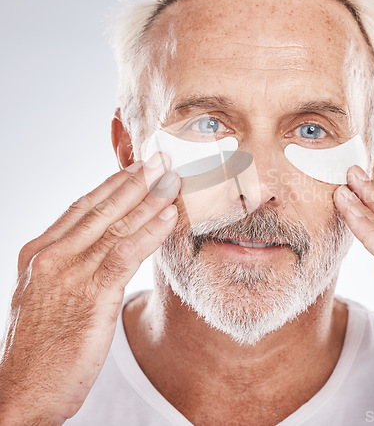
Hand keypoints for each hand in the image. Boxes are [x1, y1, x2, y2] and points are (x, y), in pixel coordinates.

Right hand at [0, 153, 179, 424]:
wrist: (22, 394)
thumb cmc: (41, 345)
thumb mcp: (46, 294)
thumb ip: (70, 264)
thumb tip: (100, 243)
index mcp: (40, 252)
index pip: (82, 207)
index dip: (112, 184)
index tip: (135, 167)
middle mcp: (52, 256)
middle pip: (101, 208)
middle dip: (135, 182)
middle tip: (161, 159)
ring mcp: (69, 274)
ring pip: (116, 225)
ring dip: (148, 199)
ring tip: (172, 179)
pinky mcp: (90, 295)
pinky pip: (125, 254)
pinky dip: (149, 232)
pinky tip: (169, 216)